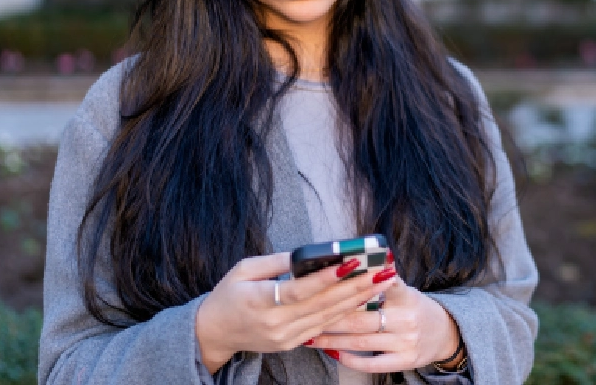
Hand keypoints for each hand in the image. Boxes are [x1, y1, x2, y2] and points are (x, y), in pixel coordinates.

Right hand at [194, 253, 396, 373]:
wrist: (214, 333)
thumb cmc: (228, 295)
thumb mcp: (244, 269)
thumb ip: (276, 261)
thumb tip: (307, 253)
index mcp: (259, 301)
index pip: (299, 290)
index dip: (326, 278)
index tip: (351, 263)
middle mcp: (275, 323)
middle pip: (322, 305)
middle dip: (355, 287)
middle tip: (381, 272)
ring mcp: (285, 337)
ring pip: (329, 317)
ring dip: (358, 300)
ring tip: (381, 284)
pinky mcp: (292, 343)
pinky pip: (323, 327)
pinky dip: (345, 313)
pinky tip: (363, 301)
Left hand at [310, 266, 462, 373]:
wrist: (445, 333)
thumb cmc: (415, 308)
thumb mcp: (405, 290)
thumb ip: (382, 283)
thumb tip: (354, 265)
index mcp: (407, 297)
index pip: (384, 285)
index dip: (362, 282)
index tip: (338, 277)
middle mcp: (407, 319)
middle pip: (362, 318)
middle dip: (331, 317)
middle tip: (307, 314)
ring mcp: (406, 342)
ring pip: (361, 341)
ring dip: (332, 339)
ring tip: (311, 335)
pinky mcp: (404, 361)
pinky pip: (372, 363)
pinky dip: (350, 359)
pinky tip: (334, 353)